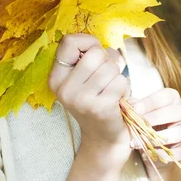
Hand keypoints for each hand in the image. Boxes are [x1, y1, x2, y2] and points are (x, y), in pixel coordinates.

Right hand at [48, 33, 131, 166]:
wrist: (103, 139)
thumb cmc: (96, 99)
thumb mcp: (82, 78)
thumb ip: (85, 56)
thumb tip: (100, 46)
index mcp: (56, 77)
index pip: (69, 41)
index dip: (88, 42)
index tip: (93, 55)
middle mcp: (64, 88)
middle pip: (95, 53)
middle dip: (108, 62)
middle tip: (105, 78)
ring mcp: (81, 99)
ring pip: (110, 67)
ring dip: (117, 76)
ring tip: (110, 90)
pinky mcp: (100, 108)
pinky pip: (121, 82)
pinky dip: (124, 89)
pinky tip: (116, 100)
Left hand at [130, 88, 180, 168]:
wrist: (153, 145)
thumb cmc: (145, 122)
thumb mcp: (141, 111)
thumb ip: (136, 107)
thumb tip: (126, 105)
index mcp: (172, 98)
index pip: (165, 96)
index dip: (150, 102)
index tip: (135, 110)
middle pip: (176, 112)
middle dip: (155, 118)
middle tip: (139, 125)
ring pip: (180, 132)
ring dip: (159, 138)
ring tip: (142, 141)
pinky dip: (166, 153)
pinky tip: (152, 153)